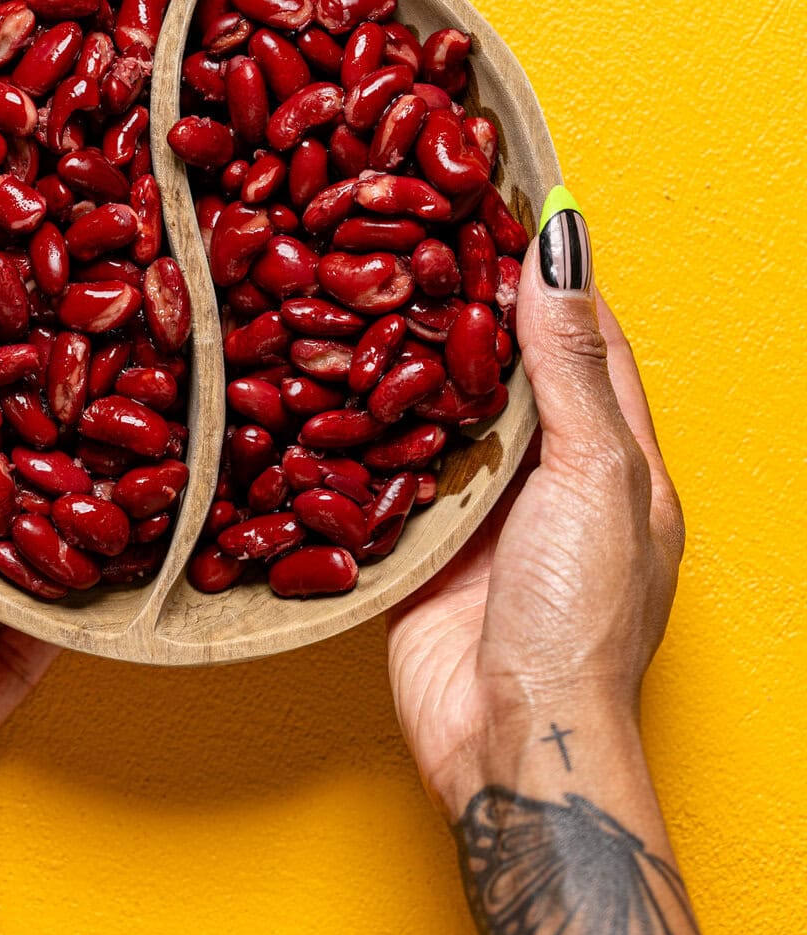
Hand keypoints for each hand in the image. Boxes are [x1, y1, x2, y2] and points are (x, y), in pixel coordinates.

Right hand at [387, 198, 684, 815]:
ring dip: (404, 353)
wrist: (512, 737)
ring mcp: (480, 506)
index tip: (507, 197)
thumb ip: (569, 366)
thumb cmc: (581, 617)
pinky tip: (323, 373)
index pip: (583, 332)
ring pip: (437, 408)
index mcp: (611, 449)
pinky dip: (360, 424)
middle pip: (502, 362)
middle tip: (410, 224)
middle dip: (462, 298)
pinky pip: (384, 467)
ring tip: (357, 275)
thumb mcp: (595, 475)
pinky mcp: (418, 540)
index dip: (550, 266)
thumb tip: (560, 252)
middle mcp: (546, 470)